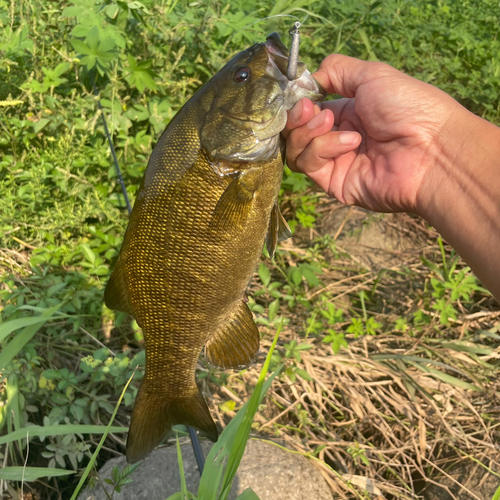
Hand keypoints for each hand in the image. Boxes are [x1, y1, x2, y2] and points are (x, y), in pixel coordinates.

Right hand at [283, 54, 468, 213]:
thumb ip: (337, 71)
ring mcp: (335, 162)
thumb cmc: (408, 107)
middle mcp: (338, 138)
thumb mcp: (372, 75)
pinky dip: (322, 148)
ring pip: (296, 149)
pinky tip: (349, 142)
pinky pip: (309, 165)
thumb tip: (307, 81)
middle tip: (311, 110)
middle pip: (295, 131)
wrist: (431, 149)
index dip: (298, 102)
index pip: (307, 110)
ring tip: (331, 123)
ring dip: (308, 132)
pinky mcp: (334, 183)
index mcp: (347, 113)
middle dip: (297, 117)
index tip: (301, 95)